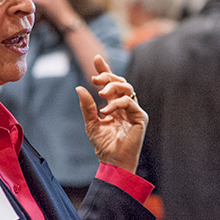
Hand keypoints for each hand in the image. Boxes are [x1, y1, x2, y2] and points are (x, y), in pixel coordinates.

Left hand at [75, 55, 146, 173]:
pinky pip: (129, 102)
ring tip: (101, 94)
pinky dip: (117, 103)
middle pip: (120, 82)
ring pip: (127, 88)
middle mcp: (126, 105)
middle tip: (95, 79)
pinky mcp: (140, 117)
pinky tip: (106, 111)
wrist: (112, 161)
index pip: (111, 84)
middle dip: (108, 76)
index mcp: (115, 105)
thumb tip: (79, 88)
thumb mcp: (91, 123)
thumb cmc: (104, 144)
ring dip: (113, 87)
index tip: (97, 58)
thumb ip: (87, 106)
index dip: (106, 70)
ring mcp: (134, 110)